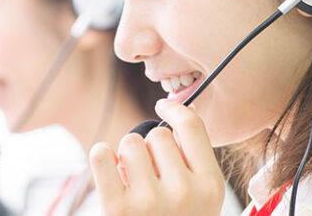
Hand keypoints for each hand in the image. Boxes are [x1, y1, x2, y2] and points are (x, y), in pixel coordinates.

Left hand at [89, 99, 226, 215]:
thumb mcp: (202, 200)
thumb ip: (194, 164)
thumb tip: (178, 111)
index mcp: (211, 187)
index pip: (193, 128)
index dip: (177, 109)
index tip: (165, 105)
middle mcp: (183, 192)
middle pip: (156, 135)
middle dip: (149, 148)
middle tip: (149, 175)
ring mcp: (149, 201)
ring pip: (129, 143)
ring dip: (125, 157)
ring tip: (132, 182)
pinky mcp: (117, 208)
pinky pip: (101, 155)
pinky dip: (101, 156)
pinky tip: (108, 168)